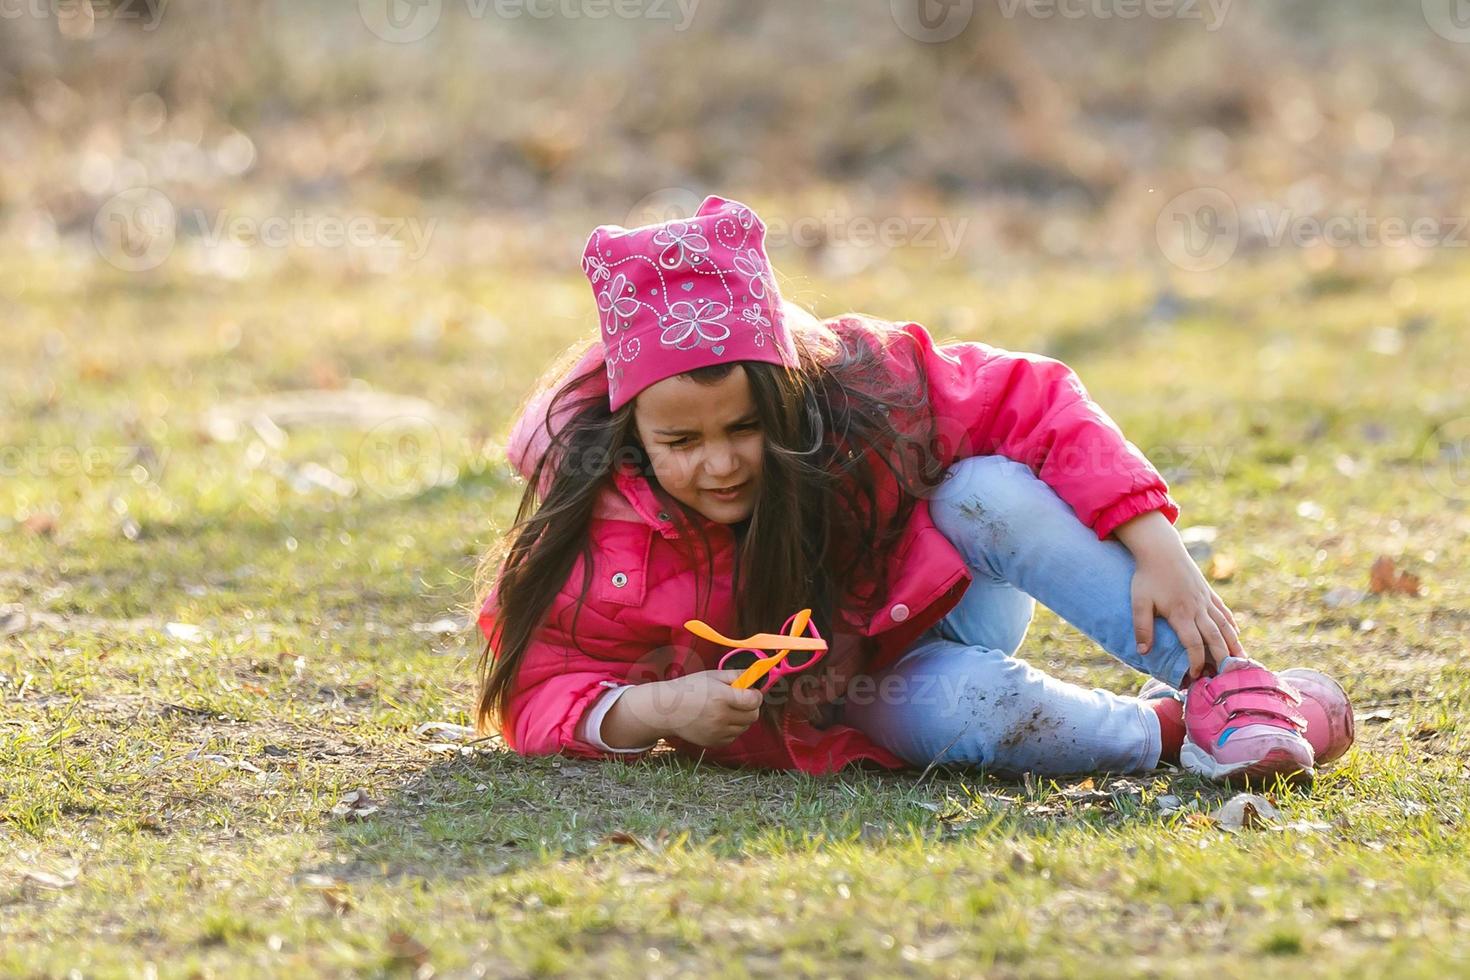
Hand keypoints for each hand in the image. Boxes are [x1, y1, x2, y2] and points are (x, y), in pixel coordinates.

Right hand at [665, 670, 763, 747]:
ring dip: (741, 718)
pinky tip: (718, 720)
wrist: (667, 710)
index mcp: (721, 697)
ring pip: (744, 727)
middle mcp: (720, 717)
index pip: (754, 701)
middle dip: (750, 707)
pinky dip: (731, 729)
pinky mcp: (714, 742)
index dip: (756, 695)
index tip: (750, 692)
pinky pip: (733, 736)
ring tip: (725, 709)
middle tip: (739, 700)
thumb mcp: (712, 676)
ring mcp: (717, 732)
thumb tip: (757, 676)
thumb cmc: (690, 689)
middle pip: (753, 716)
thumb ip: (736, 675)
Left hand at [1112, 509, 1243, 681]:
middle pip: (1215, 638)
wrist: (1161, 549)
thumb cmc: (1147, 576)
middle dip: (1223, 658)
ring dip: (1234, 644)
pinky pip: (1224, 611)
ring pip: (1225, 625)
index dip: (1197, 662)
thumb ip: (1142, 627)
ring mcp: (1206, 600)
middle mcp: (1198, 609)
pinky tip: (1236, 634)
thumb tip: (1143, 652)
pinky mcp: (1208, 592)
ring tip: (1242, 660)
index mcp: (1181, 614)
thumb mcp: (1139, 602)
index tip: (1196, 676)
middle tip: (1228, 676)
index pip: (1194, 644)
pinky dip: (1231, 624)